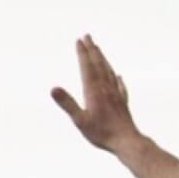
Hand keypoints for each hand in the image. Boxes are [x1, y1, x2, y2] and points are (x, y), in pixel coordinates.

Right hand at [51, 35, 138, 151]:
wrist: (126, 141)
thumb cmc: (101, 133)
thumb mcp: (80, 120)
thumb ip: (67, 103)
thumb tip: (53, 88)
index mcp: (93, 91)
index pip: (86, 67)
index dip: (82, 53)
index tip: (79, 40)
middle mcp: (105, 88)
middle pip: (98, 64)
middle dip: (92, 49)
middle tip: (88, 36)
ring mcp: (115, 94)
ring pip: (109, 71)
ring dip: (103, 59)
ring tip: (99, 50)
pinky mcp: (123, 102)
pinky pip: (120, 86)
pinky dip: (116, 78)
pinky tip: (117, 76)